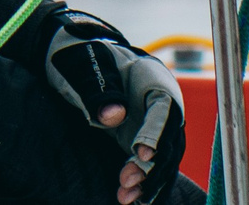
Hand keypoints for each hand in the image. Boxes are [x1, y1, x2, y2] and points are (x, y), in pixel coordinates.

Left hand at [42, 10, 186, 203]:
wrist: (79, 61)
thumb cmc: (83, 57)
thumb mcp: (85, 66)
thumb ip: (99, 88)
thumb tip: (115, 116)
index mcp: (154, 79)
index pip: (162, 110)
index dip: (155, 133)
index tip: (142, 153)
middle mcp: (163, 105)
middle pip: (168, 140)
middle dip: (151, 166)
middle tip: (126, 181)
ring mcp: (155, 125)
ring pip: (163, 158)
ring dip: (148, 181)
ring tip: (126, 198)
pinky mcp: (143, 140)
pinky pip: (152, 165)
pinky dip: (146, 183)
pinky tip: (135, 200)